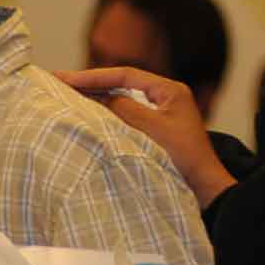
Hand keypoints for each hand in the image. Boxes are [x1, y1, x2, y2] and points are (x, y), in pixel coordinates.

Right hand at [55, 67, 234, 208]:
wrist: (205, 188)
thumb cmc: (185, 158)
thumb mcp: (153, 130)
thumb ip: (126, 111)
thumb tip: (102, 97)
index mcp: (169, 89)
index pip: (125, 75)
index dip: (94, 76)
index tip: (67, 78)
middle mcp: (165, 97)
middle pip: (122, 84)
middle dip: (93, 84)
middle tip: (60, 81)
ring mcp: (160, 114)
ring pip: (123, 100)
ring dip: (98, 99)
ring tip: (68, 96)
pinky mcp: (156, 132)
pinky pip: (126, 117)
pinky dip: (107, 116)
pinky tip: (89, 119)